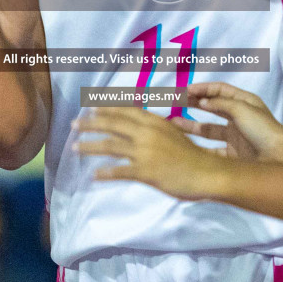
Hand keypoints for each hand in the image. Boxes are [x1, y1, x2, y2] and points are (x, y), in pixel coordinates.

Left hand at [75, 106, 230, 200]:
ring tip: (75, 148)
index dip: (106, 107)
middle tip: (74, 125)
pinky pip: (119, 171)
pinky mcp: (146, 171)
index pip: (125, 110)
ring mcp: (145, 152)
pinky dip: (105, 173)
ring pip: (110, 145)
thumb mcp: (174, 134)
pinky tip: (94, 175)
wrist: (207, 173)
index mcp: (155, 122)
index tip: (91, 106)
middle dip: (90, 124)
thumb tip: (142, 126)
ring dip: (90, 146)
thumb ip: (156, 129)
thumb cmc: (193, 156)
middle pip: (112, 124)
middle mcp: (147, 133)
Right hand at [183, 82, 282, 160]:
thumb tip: (202, 102)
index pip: (219, 90)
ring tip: (173, 124)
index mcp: (244, 102)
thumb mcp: (242, 109)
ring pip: (208, 129)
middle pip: (212, 108)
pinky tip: (186, 145)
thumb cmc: (263, 129)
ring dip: (191, 126)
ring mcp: (235, 137)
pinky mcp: (232, 155)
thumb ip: (220, 103)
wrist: (280, 157)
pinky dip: (199, 147)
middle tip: (175, 102)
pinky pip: (211, 149)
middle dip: (193, 104)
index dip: (202, 89)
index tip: (185, 91)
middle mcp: (238, 117)